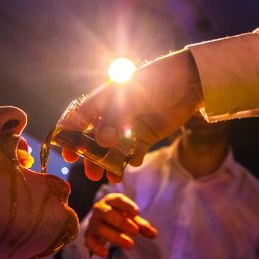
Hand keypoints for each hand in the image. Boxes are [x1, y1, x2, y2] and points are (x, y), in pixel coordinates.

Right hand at [61, 49, 203, 180]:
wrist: (190, 82)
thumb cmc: (157, 81)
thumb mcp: (133, 96)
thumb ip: (115, 119)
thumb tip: (101, 142)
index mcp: (103, 100)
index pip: (79, 119)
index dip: (70, 136)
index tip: (68, 153)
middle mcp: (112, 115)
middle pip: (93, 140)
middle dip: (91, 158)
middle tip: (92, 173)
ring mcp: (128, 127)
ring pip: (112, 151)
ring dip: (109, 164)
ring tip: (112, 177)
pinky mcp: (145, 137)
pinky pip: (132, 153)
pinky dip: (131, 160)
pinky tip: (134, 161)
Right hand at [84, 193, 157, 257]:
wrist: (101, 224)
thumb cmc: (119, 217)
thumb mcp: (131, 219)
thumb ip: (142, 226)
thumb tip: (153, 234)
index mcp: (111, 201)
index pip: (117, 200)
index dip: (126, 205)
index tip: (137, 213)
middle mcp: (100, 210)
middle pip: (108, 214)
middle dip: (122, 222)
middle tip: (136, 231)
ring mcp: (93, 223)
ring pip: (100, 228)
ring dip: (115, 236)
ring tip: (130, 244)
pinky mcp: (89, 236)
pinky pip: (90, 242)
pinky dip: (96, 248)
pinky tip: (106, 254)